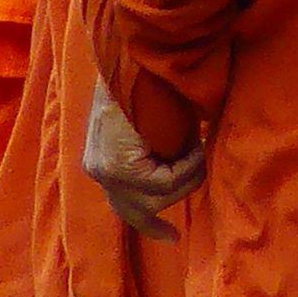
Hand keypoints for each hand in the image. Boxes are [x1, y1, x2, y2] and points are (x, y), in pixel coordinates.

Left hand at [84, 74, 206, 236]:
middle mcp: (98, 171)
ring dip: (187, 174)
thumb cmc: (145, 83)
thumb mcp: (147, 126)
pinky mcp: (119, 166)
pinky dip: (186, 166)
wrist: (132, 58)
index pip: (124, 208)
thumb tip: (179, 169)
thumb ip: (154, 153)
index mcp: (99, 163)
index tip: (172, 238)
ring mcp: (106, 171)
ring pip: (160, 196)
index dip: (151, 226)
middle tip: (199, 170)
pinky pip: (163, 181)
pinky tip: (195, 145)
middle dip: (176, 194)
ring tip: (198, 147)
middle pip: (143, 210)